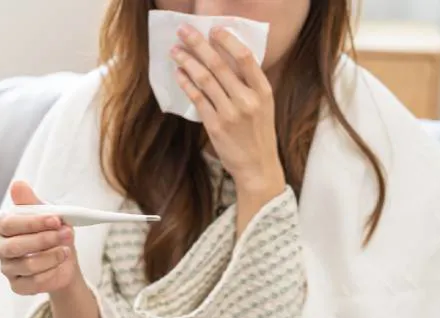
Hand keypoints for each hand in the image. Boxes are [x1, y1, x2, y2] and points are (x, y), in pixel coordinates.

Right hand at [0, 181, 81, 295]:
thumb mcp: (48, 213)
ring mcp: (7, 268)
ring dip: (52, 257)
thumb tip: (17, 184)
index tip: (55, 219)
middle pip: (14, 246)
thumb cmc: (52, 230)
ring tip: (67, 250)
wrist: (65, 257)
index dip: (32, 222)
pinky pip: (33, 282)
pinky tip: (61, 265)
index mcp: (2, 224)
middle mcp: (0, 247)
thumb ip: (31, 201)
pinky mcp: (17, 285)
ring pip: (26, 265)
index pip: (8, 223)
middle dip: (44, 240)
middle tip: (67, 234)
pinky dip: (51, 273)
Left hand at [172, 24, 284, 193]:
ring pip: (205, 80)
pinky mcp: (215, 126)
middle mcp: (247, 100)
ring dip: (187, 62)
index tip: (214, 29)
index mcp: (263, 91)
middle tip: (184, 32)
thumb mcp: (263, 106)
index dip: (228, 40)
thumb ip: (249, 84)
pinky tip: (179, 74)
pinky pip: (197, 99)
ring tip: (176, 51)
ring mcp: (230, 114)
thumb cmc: (259, 134)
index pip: (245, 57)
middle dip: (198, 45)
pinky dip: (186, 84)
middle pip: (219, 65)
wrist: (258, 167)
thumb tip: (226, 58)